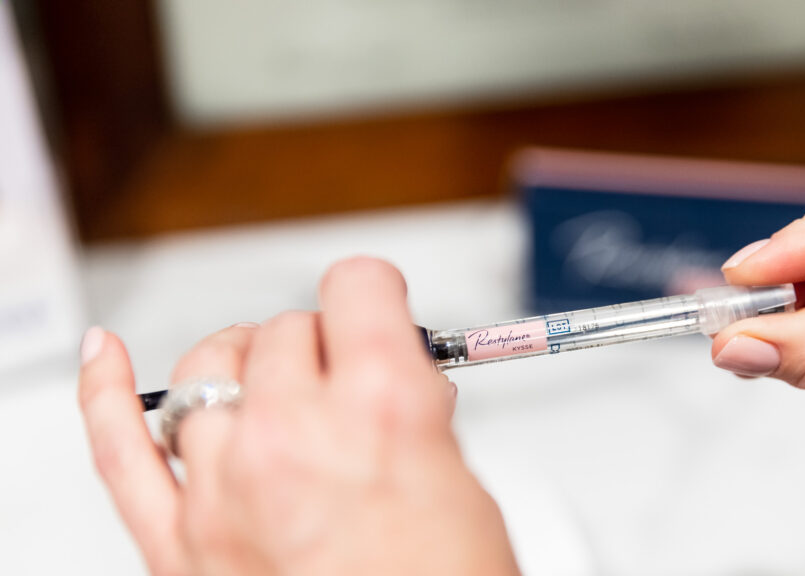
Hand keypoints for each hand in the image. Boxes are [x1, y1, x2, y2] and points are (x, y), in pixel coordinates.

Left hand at [79, 258, 519, 574]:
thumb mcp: (464, 485)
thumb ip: (416, 413)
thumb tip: (392, 375)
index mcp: (382, 411)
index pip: (356, 289)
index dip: (372, 296)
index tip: (374, 308)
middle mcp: (294, 438)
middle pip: (283, 330)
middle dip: (319, 346)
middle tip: (344, 382)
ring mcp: (226, 487)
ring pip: (208, 369)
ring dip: (245, 369)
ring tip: (273, 390)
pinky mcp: (178, 543)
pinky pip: (120, 450)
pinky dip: (105, 395)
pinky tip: (105, 358)